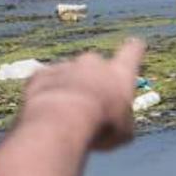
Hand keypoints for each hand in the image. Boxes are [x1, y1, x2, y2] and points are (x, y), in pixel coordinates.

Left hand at [21, 39, 146, 150]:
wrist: (60, 119)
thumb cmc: (100, 126)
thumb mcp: (123, 132)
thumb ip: (121, 120)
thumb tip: (116, 124)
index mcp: (119, 72)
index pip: (132, 52)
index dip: (134, 49)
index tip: (135, 44)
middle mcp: (92, 62)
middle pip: (95, 64)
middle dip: (92, 78)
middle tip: (89, 103)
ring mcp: (64, 66)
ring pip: (67, 74)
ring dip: (67, 88)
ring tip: (64, 114)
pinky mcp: (41, 74)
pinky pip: (44, 82)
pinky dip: (45, 93)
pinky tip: (46, 112)